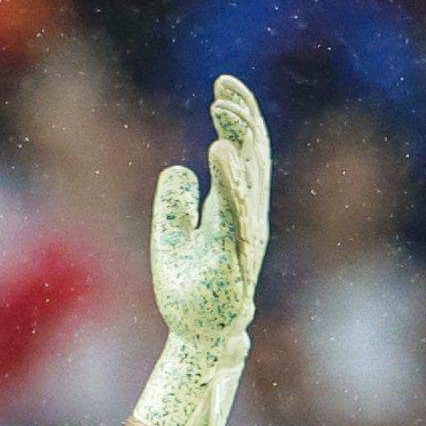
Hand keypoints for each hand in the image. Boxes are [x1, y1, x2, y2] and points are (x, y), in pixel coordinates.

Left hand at [135, 75, 270, 425]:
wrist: (197, 340)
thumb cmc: (189, 292)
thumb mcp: (171, 240)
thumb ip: (175, 205)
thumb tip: (177, 169)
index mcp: (234, 208)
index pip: (245, 151)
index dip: (239, 117)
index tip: (222, 84)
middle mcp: (247, 217)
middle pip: (253, 157)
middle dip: (242, 120)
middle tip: (222, 88)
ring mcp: (244, 238)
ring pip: (248, 181)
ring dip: (237, 144)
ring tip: (221, 116)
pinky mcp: (234, 258)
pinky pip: (236, 212)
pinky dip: (230, 181)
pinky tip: (220, 153)